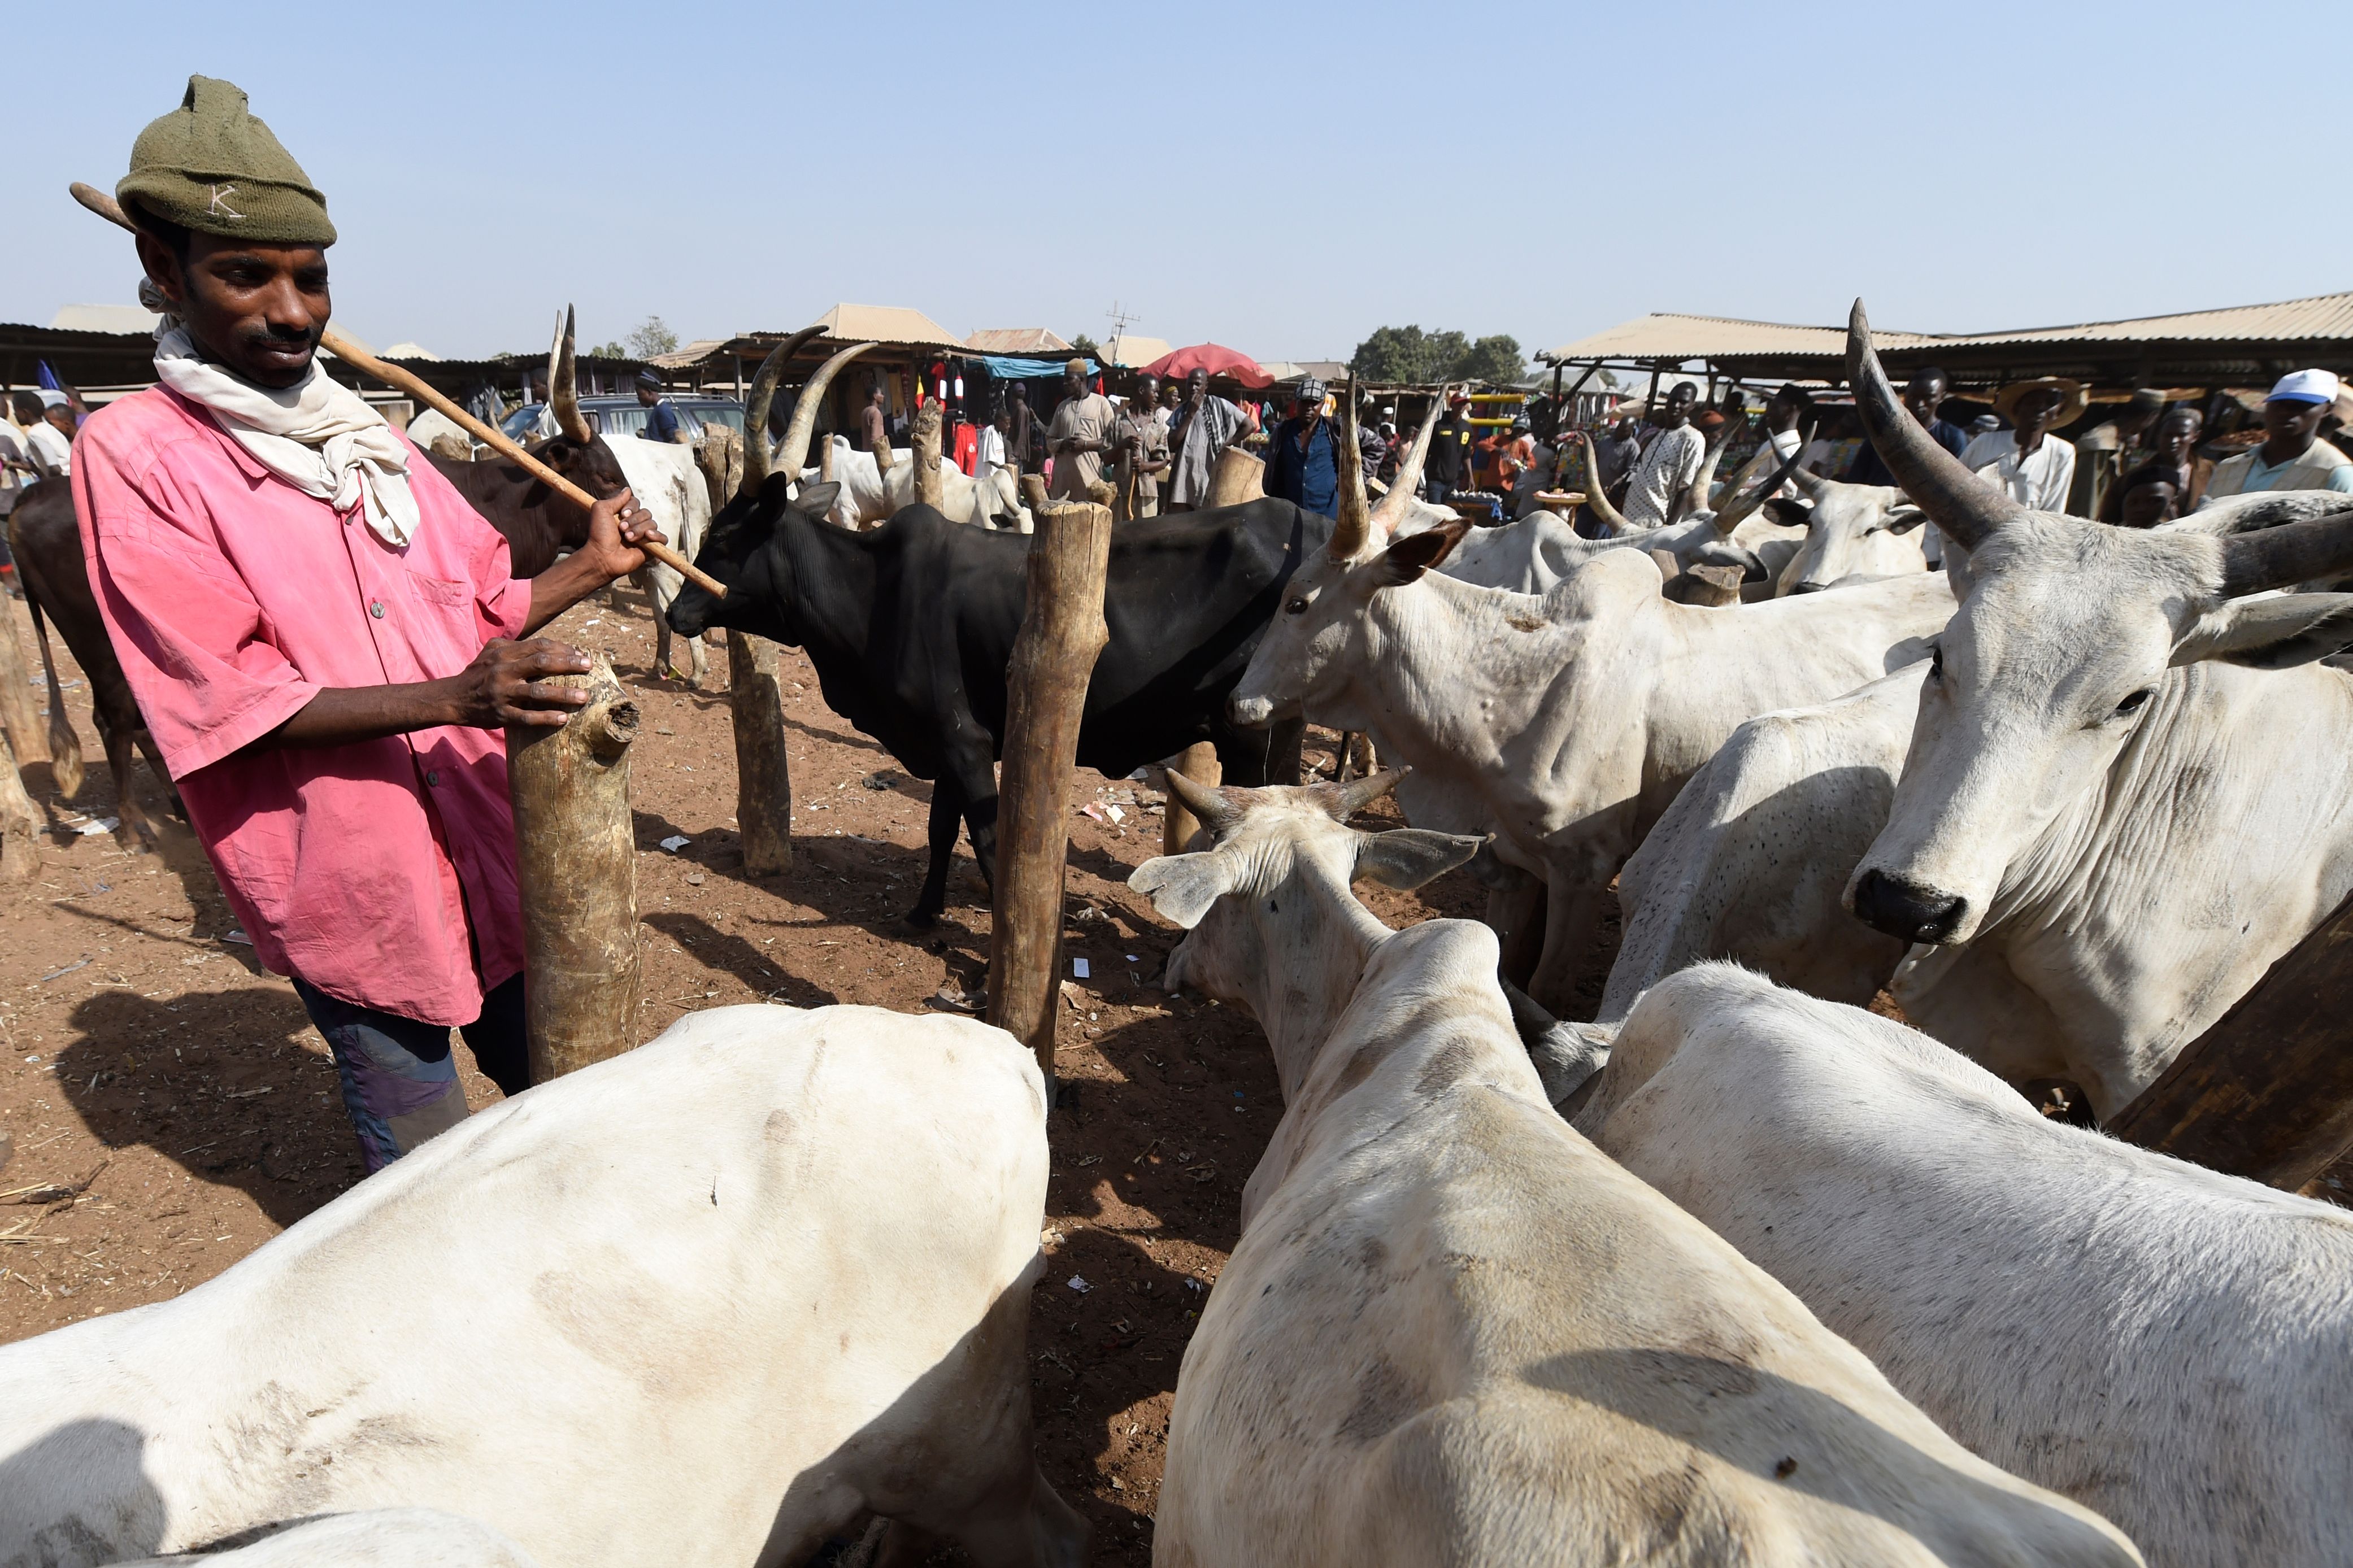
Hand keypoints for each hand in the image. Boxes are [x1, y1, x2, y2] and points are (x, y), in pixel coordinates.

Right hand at [449, 638, 596, 728]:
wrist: (452, 698)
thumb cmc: (479, 673)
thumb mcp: (492, 652)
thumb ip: (516, 646)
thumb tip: (550, 646)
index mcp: (503, 653)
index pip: (539, 646)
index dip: (562, 649)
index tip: (580, 654)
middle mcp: (503, 671)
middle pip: (541, 663)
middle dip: (568, 665)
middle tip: (589, 668)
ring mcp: (502, 693)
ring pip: (537, 692)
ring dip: (563, 694)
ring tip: (584, 697)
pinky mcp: (501, 714)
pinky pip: (527, 717)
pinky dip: (546, 718)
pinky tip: (563, 718)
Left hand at [581, 488, 664, 581]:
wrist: (603, 555)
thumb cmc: (599, 534)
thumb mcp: (601, 510)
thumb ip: (615, 499)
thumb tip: (627, 490)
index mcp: (625, 515)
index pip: (636, 503)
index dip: (631, 507)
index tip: (622, 514)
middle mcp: (635, 524)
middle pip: (646, 512)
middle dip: (634, 520)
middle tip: (622, 529)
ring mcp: (644, 536)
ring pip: (652, 524)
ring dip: (639, 529)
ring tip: (628, 538)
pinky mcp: (651, 548)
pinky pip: (663, 538)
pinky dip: (657, 536)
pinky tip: (648, 536)